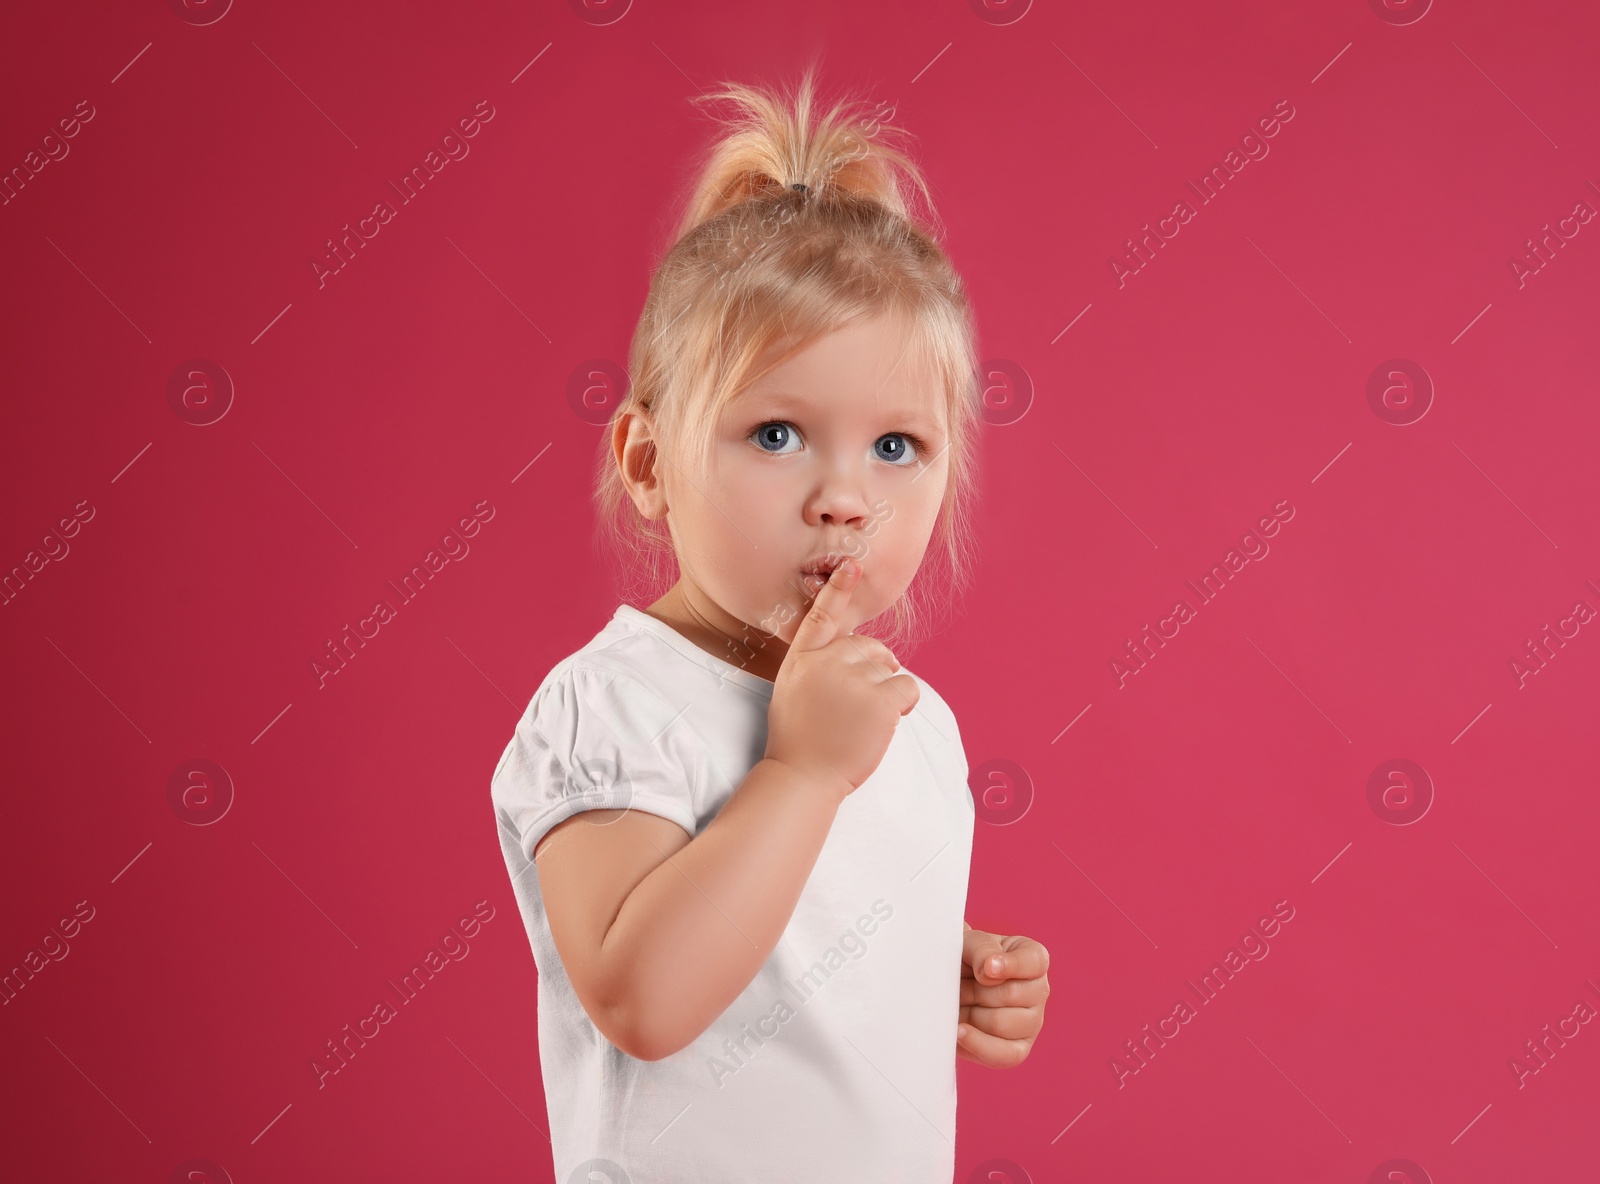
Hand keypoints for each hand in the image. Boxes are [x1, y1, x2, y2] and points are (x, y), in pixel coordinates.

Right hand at [762, 557, 918, 799]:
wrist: (802, 775)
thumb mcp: (794, 691)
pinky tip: (885, 721)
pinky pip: (907, 687)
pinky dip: (905, 703)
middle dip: (875, 669)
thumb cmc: (799, 740)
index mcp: (803, 658)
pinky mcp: (878, 699)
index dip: (838, 590)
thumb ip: (819, 668)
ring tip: (864, 721)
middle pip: (868, 647)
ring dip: (888, 692)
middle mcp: (827, 662)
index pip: (821, 616)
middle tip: (860, 704)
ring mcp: (853, 679)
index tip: (852, 565)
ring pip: (890, 670)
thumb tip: (856, 657)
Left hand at [957, 924, 1049, 1067]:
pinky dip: (977, 1043)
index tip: (986, 969)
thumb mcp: (969, 943)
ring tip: (956, 1004)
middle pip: (1011, 995)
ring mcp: (1032, 1023)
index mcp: (1033, 959)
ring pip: (1001, 1023)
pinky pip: (1003, 1055)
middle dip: (974, 990)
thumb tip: (989, 969)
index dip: (1010, 965)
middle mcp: (1039, 991)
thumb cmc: (963, 960)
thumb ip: (982, 949)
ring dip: (969, 1013)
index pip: (1034, 963)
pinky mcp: (1017, 1050)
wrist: (947, 989)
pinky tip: (959, 1031)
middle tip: (956, 984)